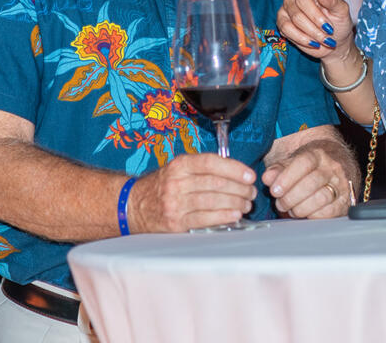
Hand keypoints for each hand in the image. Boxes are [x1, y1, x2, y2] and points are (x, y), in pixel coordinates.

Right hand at [127, 153, 256, 232]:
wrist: (133, 205)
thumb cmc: (162, 186)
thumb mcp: (178, 169)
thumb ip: (202, 167)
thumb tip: (235, 171)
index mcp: (180, 165)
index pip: (211, 163)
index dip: (234, 168)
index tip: (250, 175)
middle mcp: (176, 182)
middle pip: (216, 183)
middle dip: (240, 188)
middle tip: (251, 192)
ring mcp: (175, 203)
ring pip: (213, 201)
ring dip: (235, 203)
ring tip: (246, 204)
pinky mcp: (176, 223)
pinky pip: (204, 219)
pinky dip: (223, 217)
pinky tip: (234, 215)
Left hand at [262, 143, 350, 218]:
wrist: (340, 165)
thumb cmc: (311, 167)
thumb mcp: (293, 162)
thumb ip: (278, 170)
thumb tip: (267, 178)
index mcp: (318, 154)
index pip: (304, 163)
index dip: (287, 178)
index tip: (275, 190)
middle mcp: (332, 168)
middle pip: (311, 183)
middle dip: (291, 197)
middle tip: (280, 204)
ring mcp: (341, 185)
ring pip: (320, 198)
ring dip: (301, 208)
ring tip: (291, 210)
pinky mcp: (345, 201)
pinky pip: (329, 212)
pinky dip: (313, 216)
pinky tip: (305, 214)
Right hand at [277, 0, 353, 60]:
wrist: (333, 42)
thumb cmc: (338, 22)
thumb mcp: (342, 11)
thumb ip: (332, 1)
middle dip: (316, 17)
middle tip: (329, 29)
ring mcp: (288, 6)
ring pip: (295, 16)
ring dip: (312, 31)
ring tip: (324, 39)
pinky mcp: (282, 21)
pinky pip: (286, 28)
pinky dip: (301, 38)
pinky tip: (313, 42)